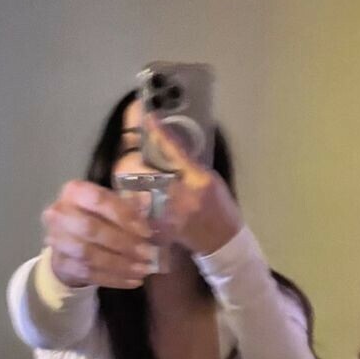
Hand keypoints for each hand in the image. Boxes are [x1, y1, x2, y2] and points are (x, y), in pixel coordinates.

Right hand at [42, 180, 156, 288]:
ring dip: (120, 265)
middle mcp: (60, 213)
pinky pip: (89, 274)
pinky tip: (133, 281)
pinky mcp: (61, 264)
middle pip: (91, 229)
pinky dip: (114, 279)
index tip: (146, 232)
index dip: (124, 215)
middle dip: (123, 243)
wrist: (68, 245)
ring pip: (90, 255)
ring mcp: (57, 240)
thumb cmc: (95, 219)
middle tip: (147, 254)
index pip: (99, 200)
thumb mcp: (111, 207)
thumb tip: (147, 204)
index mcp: (74, 192)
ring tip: (143, 270)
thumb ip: (128, 206)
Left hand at [144, 116, 240, 255]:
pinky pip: (146, 210)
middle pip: (154, 172)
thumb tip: (170, 151)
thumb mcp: (211, 181)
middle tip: (137, 154)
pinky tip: (141, 200)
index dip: (161, 133)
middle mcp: (184, 196)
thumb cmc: (221, 208)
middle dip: (144, 164)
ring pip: (147, 191)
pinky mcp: (163, 228)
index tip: (149, 117)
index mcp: (200, 180)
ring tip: (136, 178)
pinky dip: (141, 203)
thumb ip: (191, 168)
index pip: (177, 152)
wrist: (223, 241)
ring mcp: (172, 214)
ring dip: (140, 184)